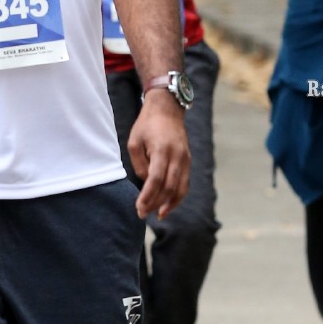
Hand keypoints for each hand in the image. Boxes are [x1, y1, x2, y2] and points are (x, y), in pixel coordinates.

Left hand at [127, 92, 190, 219]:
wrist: (167, 109)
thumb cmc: (147, 124)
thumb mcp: (134, 142)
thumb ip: (139, 164)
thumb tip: (146, 182)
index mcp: (162, 150)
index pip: (156, 180)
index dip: (147, 197)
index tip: (139, 208)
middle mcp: (177, 156)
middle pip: (169, 187)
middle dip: (156, 204)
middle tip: (143, 214)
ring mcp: (185, 159)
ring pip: (180, 188)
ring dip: (169, 204)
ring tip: (157, 214)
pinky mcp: (188, 161)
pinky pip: (185, 183)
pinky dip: (177, 196)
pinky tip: (168, 205)